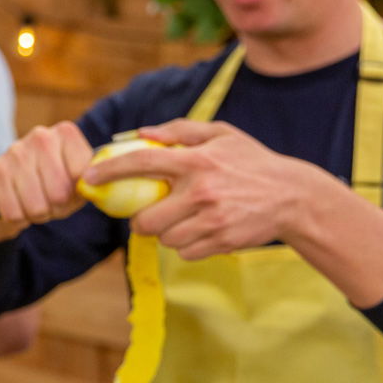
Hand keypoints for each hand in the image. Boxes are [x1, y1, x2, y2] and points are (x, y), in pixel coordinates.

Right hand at [0, 121, 92, 242]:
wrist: (2, 192)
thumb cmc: (47, 187)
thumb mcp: (74, 184)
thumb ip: (89, 183)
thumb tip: (89, 185)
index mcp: (65, 133)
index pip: (83, 173)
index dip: (77, 193)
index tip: (70, 191)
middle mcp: (41, 136)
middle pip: (60, 192)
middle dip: (56, 208)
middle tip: (49, 202)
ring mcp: (15, 152)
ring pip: (37, 205)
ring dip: (36, 215)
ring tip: (32, 204)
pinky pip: (14, 213)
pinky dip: (17, 219)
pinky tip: (15, 205)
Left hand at [81, 119, 306, 258]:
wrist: (293, 197)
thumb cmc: (251, 161)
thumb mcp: (221, 133)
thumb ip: (180, 129)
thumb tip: (142, 133)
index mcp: (197, 160)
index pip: (143, 163)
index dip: (111, 170)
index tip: (89, 177)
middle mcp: (201, 191)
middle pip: (146, 219)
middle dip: (141, 219)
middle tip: (150, 212)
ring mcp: (212, 220)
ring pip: (164, 239)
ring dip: (167, 232)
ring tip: (184, 218)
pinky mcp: (222, 242)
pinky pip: (185, 253)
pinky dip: (187, 245)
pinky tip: (202, 229)